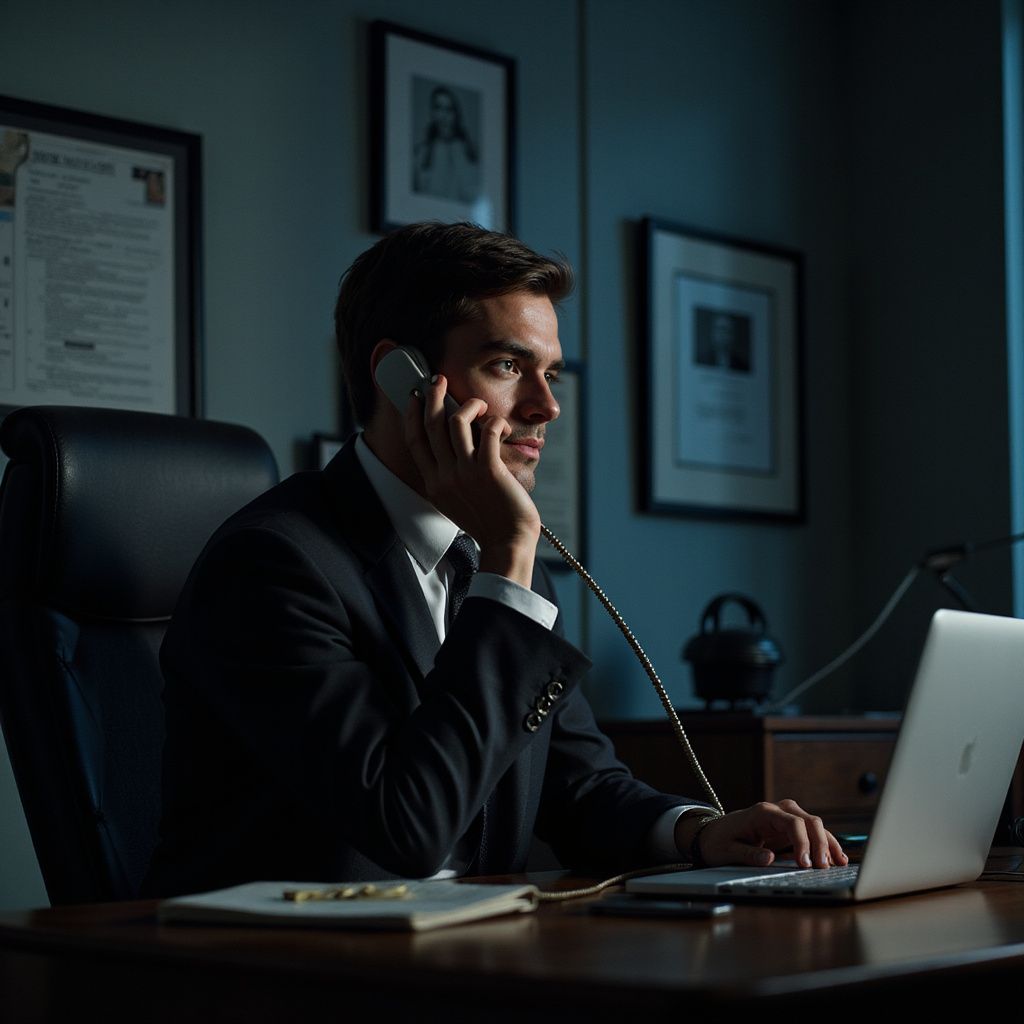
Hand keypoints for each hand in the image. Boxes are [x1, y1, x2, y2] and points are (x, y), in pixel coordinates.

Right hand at [404, 375, 539, 585]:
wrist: (507, 543)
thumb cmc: (488, 521)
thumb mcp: (455, 500)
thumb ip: (448, 476)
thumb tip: (452, 447)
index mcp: (433, 483)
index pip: (414, 440)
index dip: (413, 413)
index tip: (416, 395)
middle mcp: (444, 476)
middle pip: (431, 424)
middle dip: (434, 395)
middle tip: (440, 380)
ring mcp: (465, 473)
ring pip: (456, 422)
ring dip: (469, 405)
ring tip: (481, 405)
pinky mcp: (489, 471)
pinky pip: (488, 431)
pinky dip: (495, 422)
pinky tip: (503, 426)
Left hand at [675, 800, 847, 868]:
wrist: (713, 834)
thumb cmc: (719, 841)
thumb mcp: (727, 851)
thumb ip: (747, 854)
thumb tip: (769, 859)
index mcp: (762, 813)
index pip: (792, 822)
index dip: (802, 842)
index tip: (805, 864)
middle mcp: (777, 811)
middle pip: (808, 821)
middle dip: (819, 843)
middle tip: (822, 868)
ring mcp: (786, 817)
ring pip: (814, 825)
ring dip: (827, 844)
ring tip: (837, 864)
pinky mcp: (790, 828)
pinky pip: (812, 833)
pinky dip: (825, 844)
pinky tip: (837, 858)